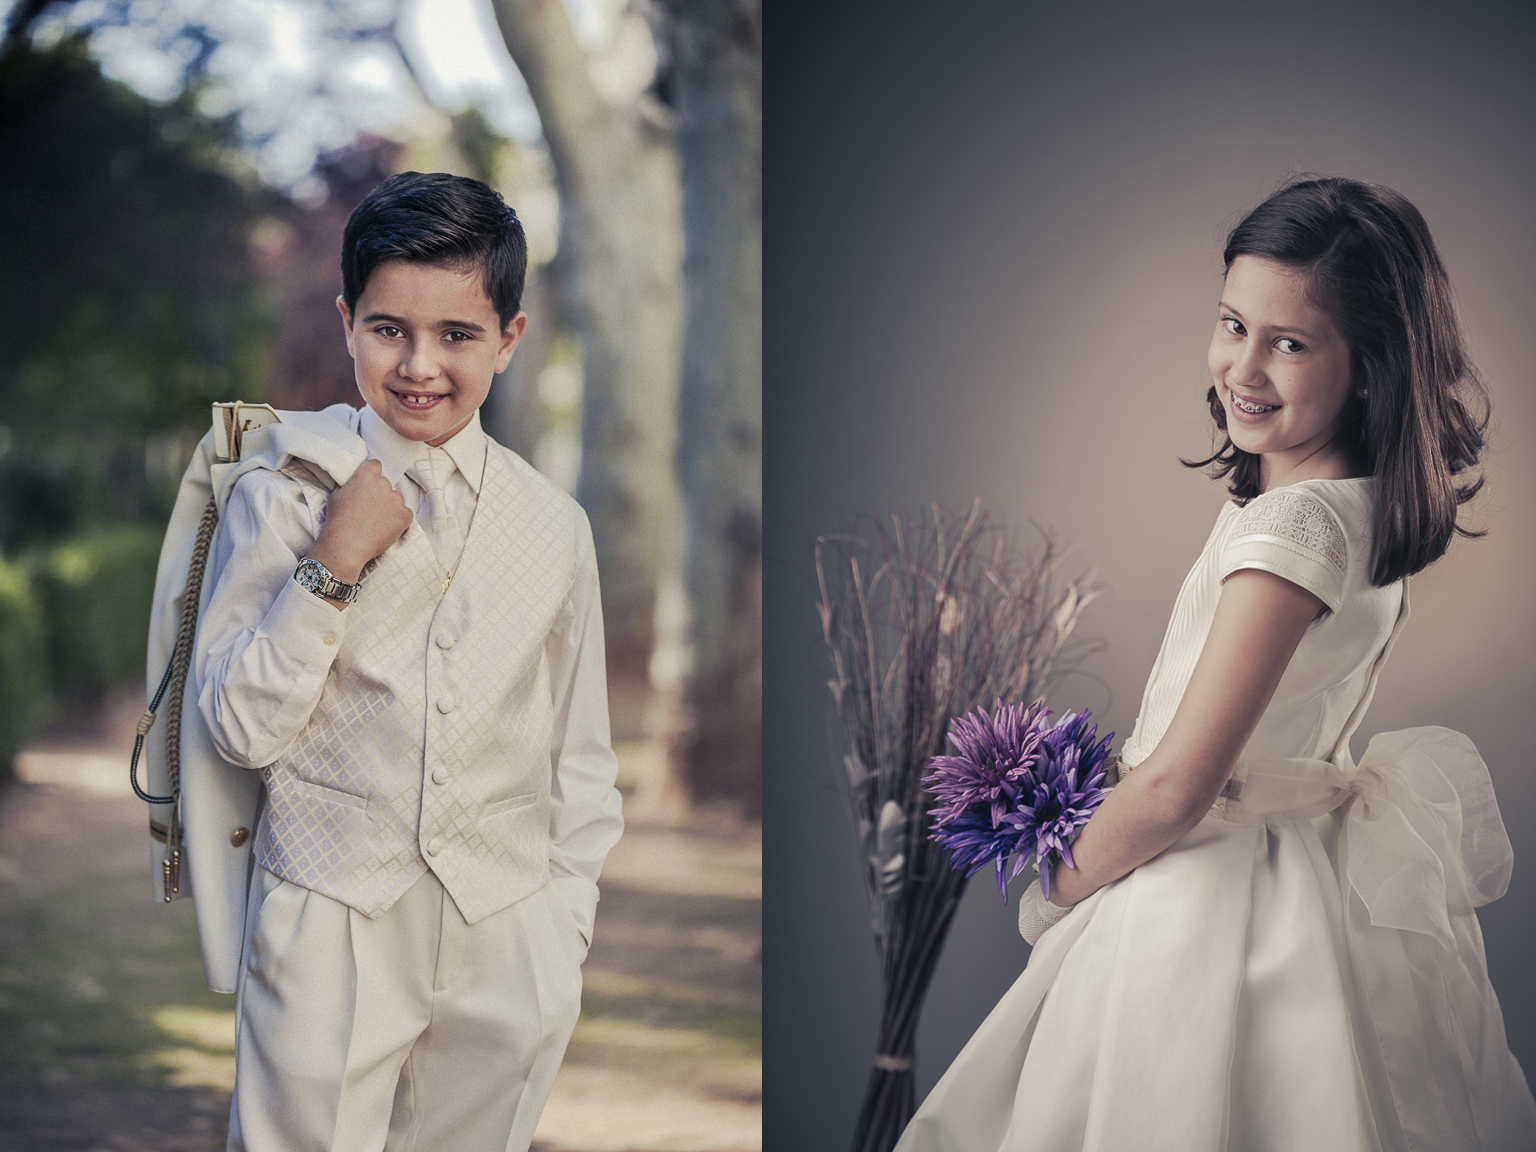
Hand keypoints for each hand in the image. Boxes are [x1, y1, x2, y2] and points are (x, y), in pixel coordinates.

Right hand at [306, 458, 411, 587]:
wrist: (347, 545)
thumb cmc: (337, 521)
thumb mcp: (336, 496)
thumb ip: (348, 484)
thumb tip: (351, 480)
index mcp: (365, 477)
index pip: (376, 464)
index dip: (373, 473)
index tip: (370, 483)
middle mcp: (383, 484)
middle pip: (386, 484)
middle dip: (380, 494)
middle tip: (370, 509)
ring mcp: (396, 499)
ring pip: (396, 499)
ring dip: (390, 506)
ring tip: (376, 521)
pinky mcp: (405, 514)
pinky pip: (404, 513)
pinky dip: (398, 520)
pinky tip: (385, 528)